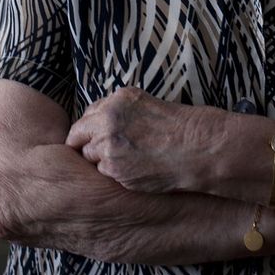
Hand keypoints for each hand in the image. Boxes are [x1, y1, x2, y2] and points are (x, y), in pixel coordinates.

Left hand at [66, 87, 218, 194]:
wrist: (197, 148)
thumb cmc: (178, 127)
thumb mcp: (145, 105)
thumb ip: (117, 112)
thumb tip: (95, 123)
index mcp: (117, 100)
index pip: (86, 115)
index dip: (89, 129)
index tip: (94, 137)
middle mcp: (108, 120)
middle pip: (77, 136)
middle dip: (85, 145)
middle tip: (103, 153)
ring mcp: (108, 145)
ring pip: (89, 157)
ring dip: (101, 160)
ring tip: (127, 160)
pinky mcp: (113, 168)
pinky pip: (103, 173)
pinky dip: (114, 174)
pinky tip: (134, 169)